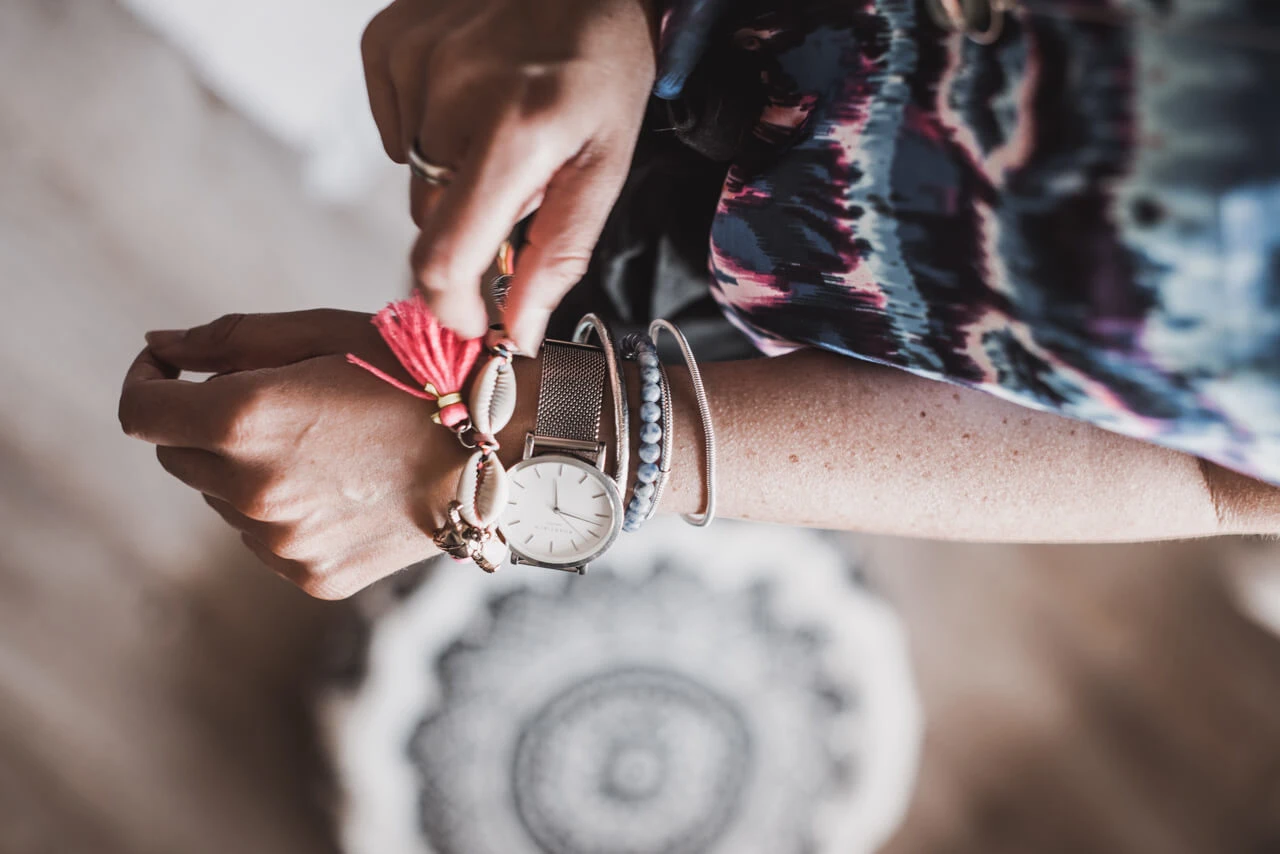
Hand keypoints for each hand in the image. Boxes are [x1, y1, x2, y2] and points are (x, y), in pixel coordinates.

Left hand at [119, 311, 468, 598]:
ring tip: (331, 447)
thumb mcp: (326, 332)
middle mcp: (252, 490)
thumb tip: (157, 349)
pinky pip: (266, 540)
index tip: (172, 373)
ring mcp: (282, 542)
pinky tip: (345, 487)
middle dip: (208, 425)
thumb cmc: (419, 373)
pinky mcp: (311, 575)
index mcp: (246, 419)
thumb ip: (229, 340)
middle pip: (180, 458)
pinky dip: (287, 512)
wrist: (504, 447)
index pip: (141, 413)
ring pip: (225, 501)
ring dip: (251, 470)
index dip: (148, 385)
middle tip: (282, 403)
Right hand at [361, 0, 656, 350]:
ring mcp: (410, 62)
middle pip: (431, 219)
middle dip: (471, 224)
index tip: (472, 319)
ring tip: (501, 123)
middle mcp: (450, 94)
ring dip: (453, 172)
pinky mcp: (386, 43)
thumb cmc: (604, 66)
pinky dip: (428, 129)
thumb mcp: (605, 166)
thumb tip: (516, 332)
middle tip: (521, 182)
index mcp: (515, 133)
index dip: (451, 306)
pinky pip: (395, 127)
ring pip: (413, 175)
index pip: (445, 256)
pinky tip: (468, 96)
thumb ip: (558, 254)